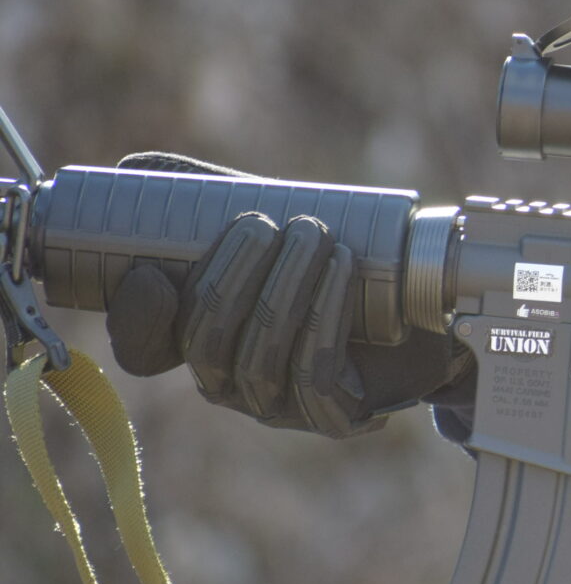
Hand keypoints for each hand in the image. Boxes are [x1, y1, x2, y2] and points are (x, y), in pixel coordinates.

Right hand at [105, 153, 467, 437]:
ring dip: (283, 289)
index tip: (153, 272)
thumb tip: (135, 167)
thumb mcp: (268, 222)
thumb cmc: (331, 260)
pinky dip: (324, 316)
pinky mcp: (334, 416)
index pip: (143, 350)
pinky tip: (341, 270)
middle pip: (206, 346)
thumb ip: (205, 196)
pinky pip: (315, 375)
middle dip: (229, 279)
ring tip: (313, 233)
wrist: (421, 307)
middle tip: (265, 224)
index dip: (138, 318)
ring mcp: (281, 406)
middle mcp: (231, 381)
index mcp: (199, 341)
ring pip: (260, 359)